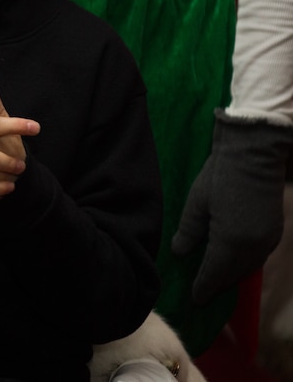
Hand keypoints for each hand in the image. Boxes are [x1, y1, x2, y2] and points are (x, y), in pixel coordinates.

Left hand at [171, 110, 291, 303]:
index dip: (204, 287)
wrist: (254, 154)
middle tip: (203, 294)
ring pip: (248, 267)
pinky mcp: (275, 231)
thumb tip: (179, 253)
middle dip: (218, 285)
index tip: (194, 299)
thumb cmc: (220, 175)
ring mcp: (268, 239)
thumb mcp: (196, 203)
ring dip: (232, 275)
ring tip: (216, 281)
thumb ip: (188, 231)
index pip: (215, 273)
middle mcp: (254, 246)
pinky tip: (234, 261)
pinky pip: (258, 256)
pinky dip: (245, 263)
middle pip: (234, 274)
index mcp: (231, 241)